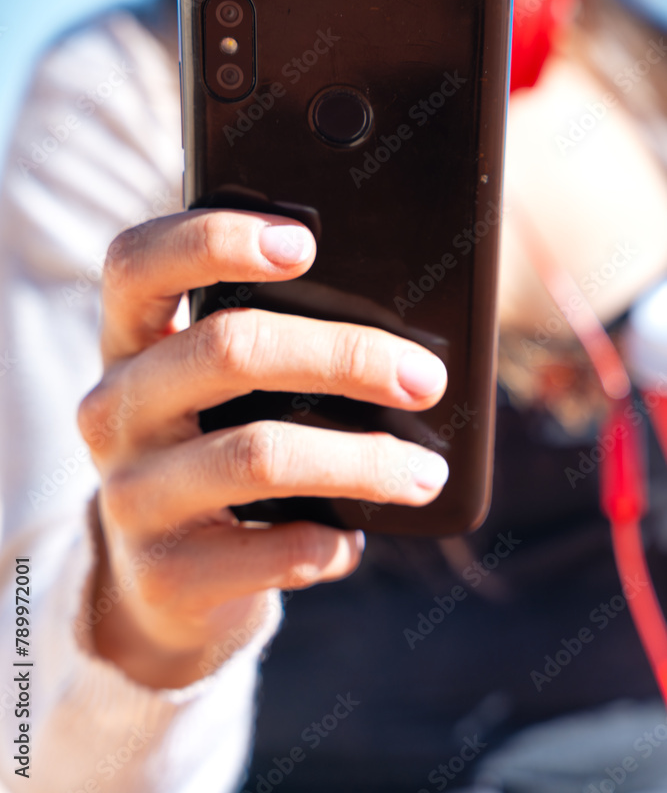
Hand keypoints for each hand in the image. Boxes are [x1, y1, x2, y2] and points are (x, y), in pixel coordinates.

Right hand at [78, 209, 447, 687]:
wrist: (164, 581)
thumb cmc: (218, 451)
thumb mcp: (220, 392)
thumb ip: (275, 346)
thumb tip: (402, 341)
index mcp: (130, 343)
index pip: (140, 263)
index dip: (213, 239)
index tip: (305, 243)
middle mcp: (115, 410)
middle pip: (228, 350)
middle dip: (345, 356)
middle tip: (423, 377)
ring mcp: (130, 495)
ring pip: (260, 455)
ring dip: (363, 461)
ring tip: (425, 472)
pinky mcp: (164, 573)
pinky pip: (275, 549)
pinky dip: (332, 542)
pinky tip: (352, 539)